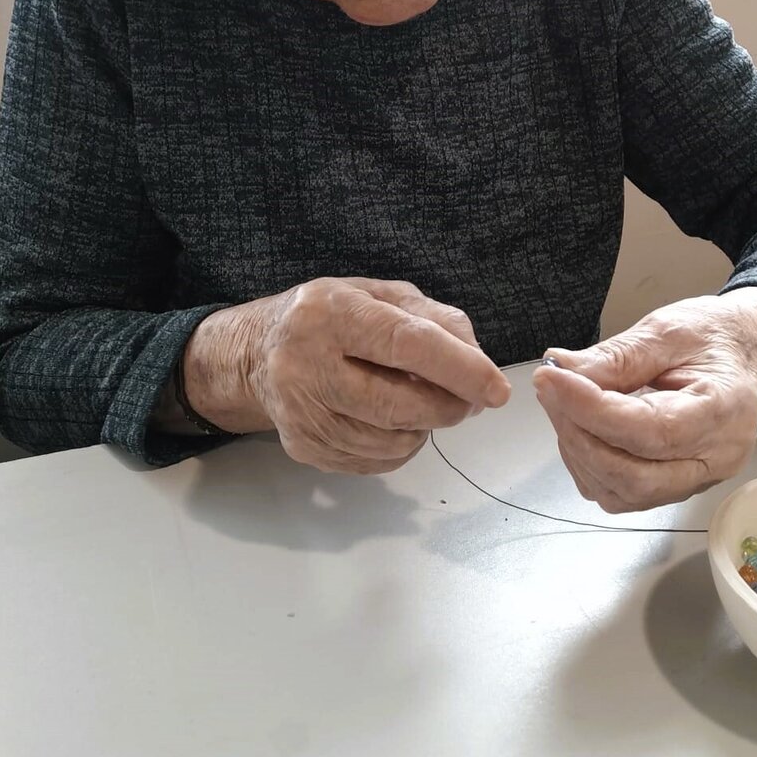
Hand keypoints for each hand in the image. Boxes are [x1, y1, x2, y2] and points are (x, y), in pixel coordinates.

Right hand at [182, 278, 509, 472]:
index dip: (460, 369)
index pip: (406, 343)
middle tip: (471, 399)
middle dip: (450, 407)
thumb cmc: (332, 317)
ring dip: (426, 426)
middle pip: (400, 404)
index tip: (497, 389)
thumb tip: (478, 362)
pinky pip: (376, 462)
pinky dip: (401, 445)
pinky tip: (393, 420)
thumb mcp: (381, 295)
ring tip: (422, 400)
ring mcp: (301, 412)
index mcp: (331, 312)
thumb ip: (435, 318)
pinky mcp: (303, 447)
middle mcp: (307, 363)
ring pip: (392, 440)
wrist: (258, 352)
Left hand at [532, 288, 756, 512]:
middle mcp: (716, 458)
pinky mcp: (675, 487)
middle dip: (581, 436)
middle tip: (551, 390)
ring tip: (565, 404)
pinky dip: (590, 464)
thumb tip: (562, 371)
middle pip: (636, 477)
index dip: (593, 411)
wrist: (736, 351)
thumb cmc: (709, 337)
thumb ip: (616, 357)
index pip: (652, 430)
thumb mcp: (665, 330)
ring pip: (624, 492)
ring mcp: (698, 480)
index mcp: (725, 411)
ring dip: (581, 452)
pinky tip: (583, 427)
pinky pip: (622, 494)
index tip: (553, 381)